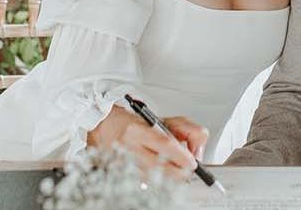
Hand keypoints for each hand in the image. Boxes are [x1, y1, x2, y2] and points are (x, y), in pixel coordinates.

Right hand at [87, 104, 207, 176]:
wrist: (105, 127)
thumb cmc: (134, 122)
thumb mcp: (163, 119)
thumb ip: (184, 129)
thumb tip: (196, 149)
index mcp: (139, 129)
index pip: (164, 143)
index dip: (181, 155)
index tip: (192, 162)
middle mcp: (130, 146)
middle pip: (158, 166)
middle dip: (178, 171)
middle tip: (188, 170)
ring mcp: (124, 162)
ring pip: (151, 177)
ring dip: (169, 178)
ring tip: (177, 172)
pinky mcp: (121, 173)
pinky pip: (143, 181)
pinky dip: (157, 180)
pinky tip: (162, 175)